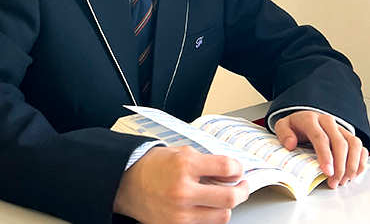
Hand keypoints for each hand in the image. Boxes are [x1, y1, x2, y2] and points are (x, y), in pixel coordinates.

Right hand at [113, 146, 247, 223]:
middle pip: (230, 198)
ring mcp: (180, 213)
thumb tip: (229, 171)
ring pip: (222, 216)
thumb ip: (205, 161)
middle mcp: (184, 191)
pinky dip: (210, 216)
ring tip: (222, 197)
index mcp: (185, 165)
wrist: (127, 183)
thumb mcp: (180, 152)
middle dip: (242, 191)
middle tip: (242, 186)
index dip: (238, 169)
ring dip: (226, 206)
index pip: (226, 167)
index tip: (238, 170)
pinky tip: (206, 206)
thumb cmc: (152, 166)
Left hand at [273, 111, 367, 188]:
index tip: (328, 172)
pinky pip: (360, 147)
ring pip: (354, 144)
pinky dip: (361, 161)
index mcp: (311, 119)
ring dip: (352, 165)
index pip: (321, 137)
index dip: (326, 156)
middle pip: (340, 143)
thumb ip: (284, 133)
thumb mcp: (283, 126)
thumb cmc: (296, 126)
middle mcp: (328, 122)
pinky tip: (354, 173)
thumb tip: (291, 144)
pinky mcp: (348, 135)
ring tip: (344, 180)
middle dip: (340, 166)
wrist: (305, 118)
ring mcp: (340, 128)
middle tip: (335, 181)